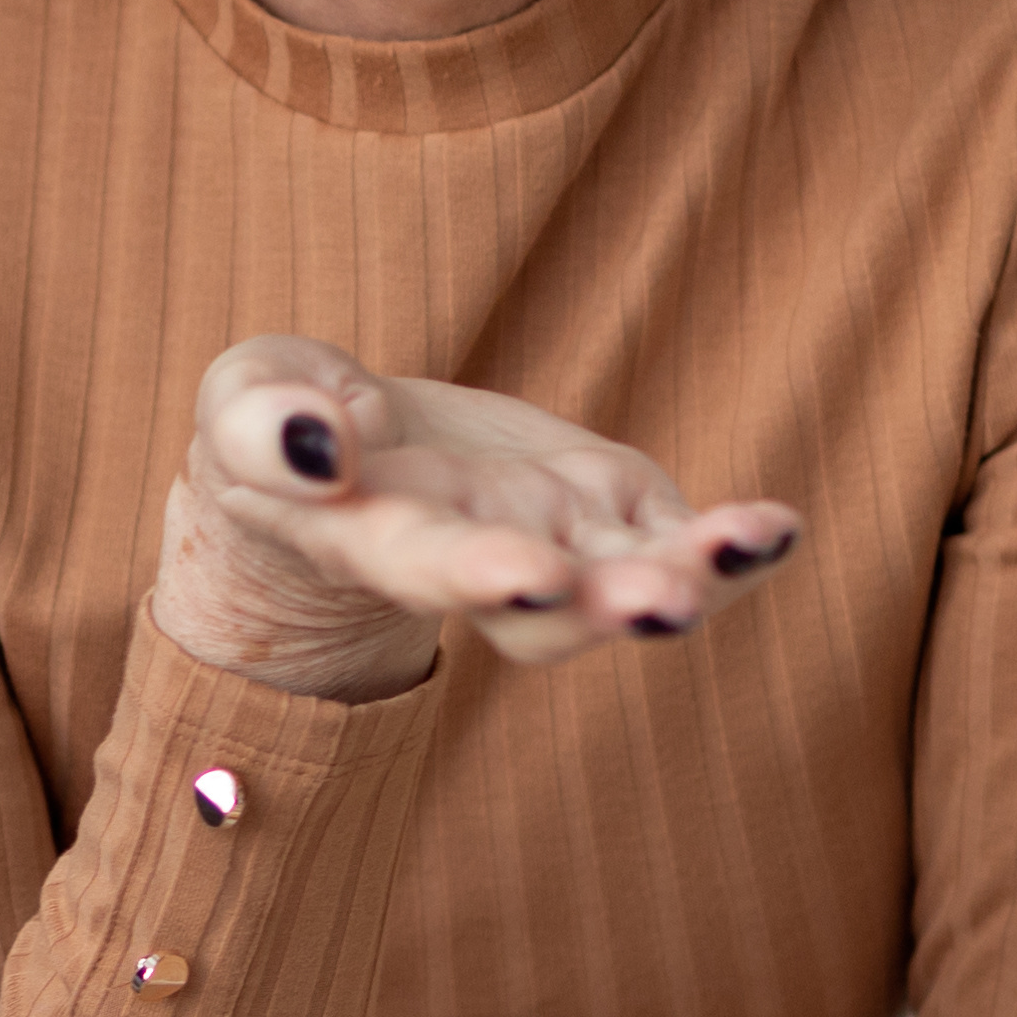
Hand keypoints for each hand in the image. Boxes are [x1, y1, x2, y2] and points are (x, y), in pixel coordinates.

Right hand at [148, 336, 803, 704]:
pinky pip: (682, 544)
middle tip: (658, 600)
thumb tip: (328, 438)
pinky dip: (737, 547)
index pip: (426, 566)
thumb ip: (263, 425)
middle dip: (602, 607)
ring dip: (694, 578)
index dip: (477, 572)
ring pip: (627, 586)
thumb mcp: (240, 404)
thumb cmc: (278, 430)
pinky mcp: (613, 515)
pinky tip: (776, 526)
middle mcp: (479, 566)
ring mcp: (557, 546)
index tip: (526, 568)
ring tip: (750, 538)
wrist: (337, 455)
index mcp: (378, 542)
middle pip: (545, 612)